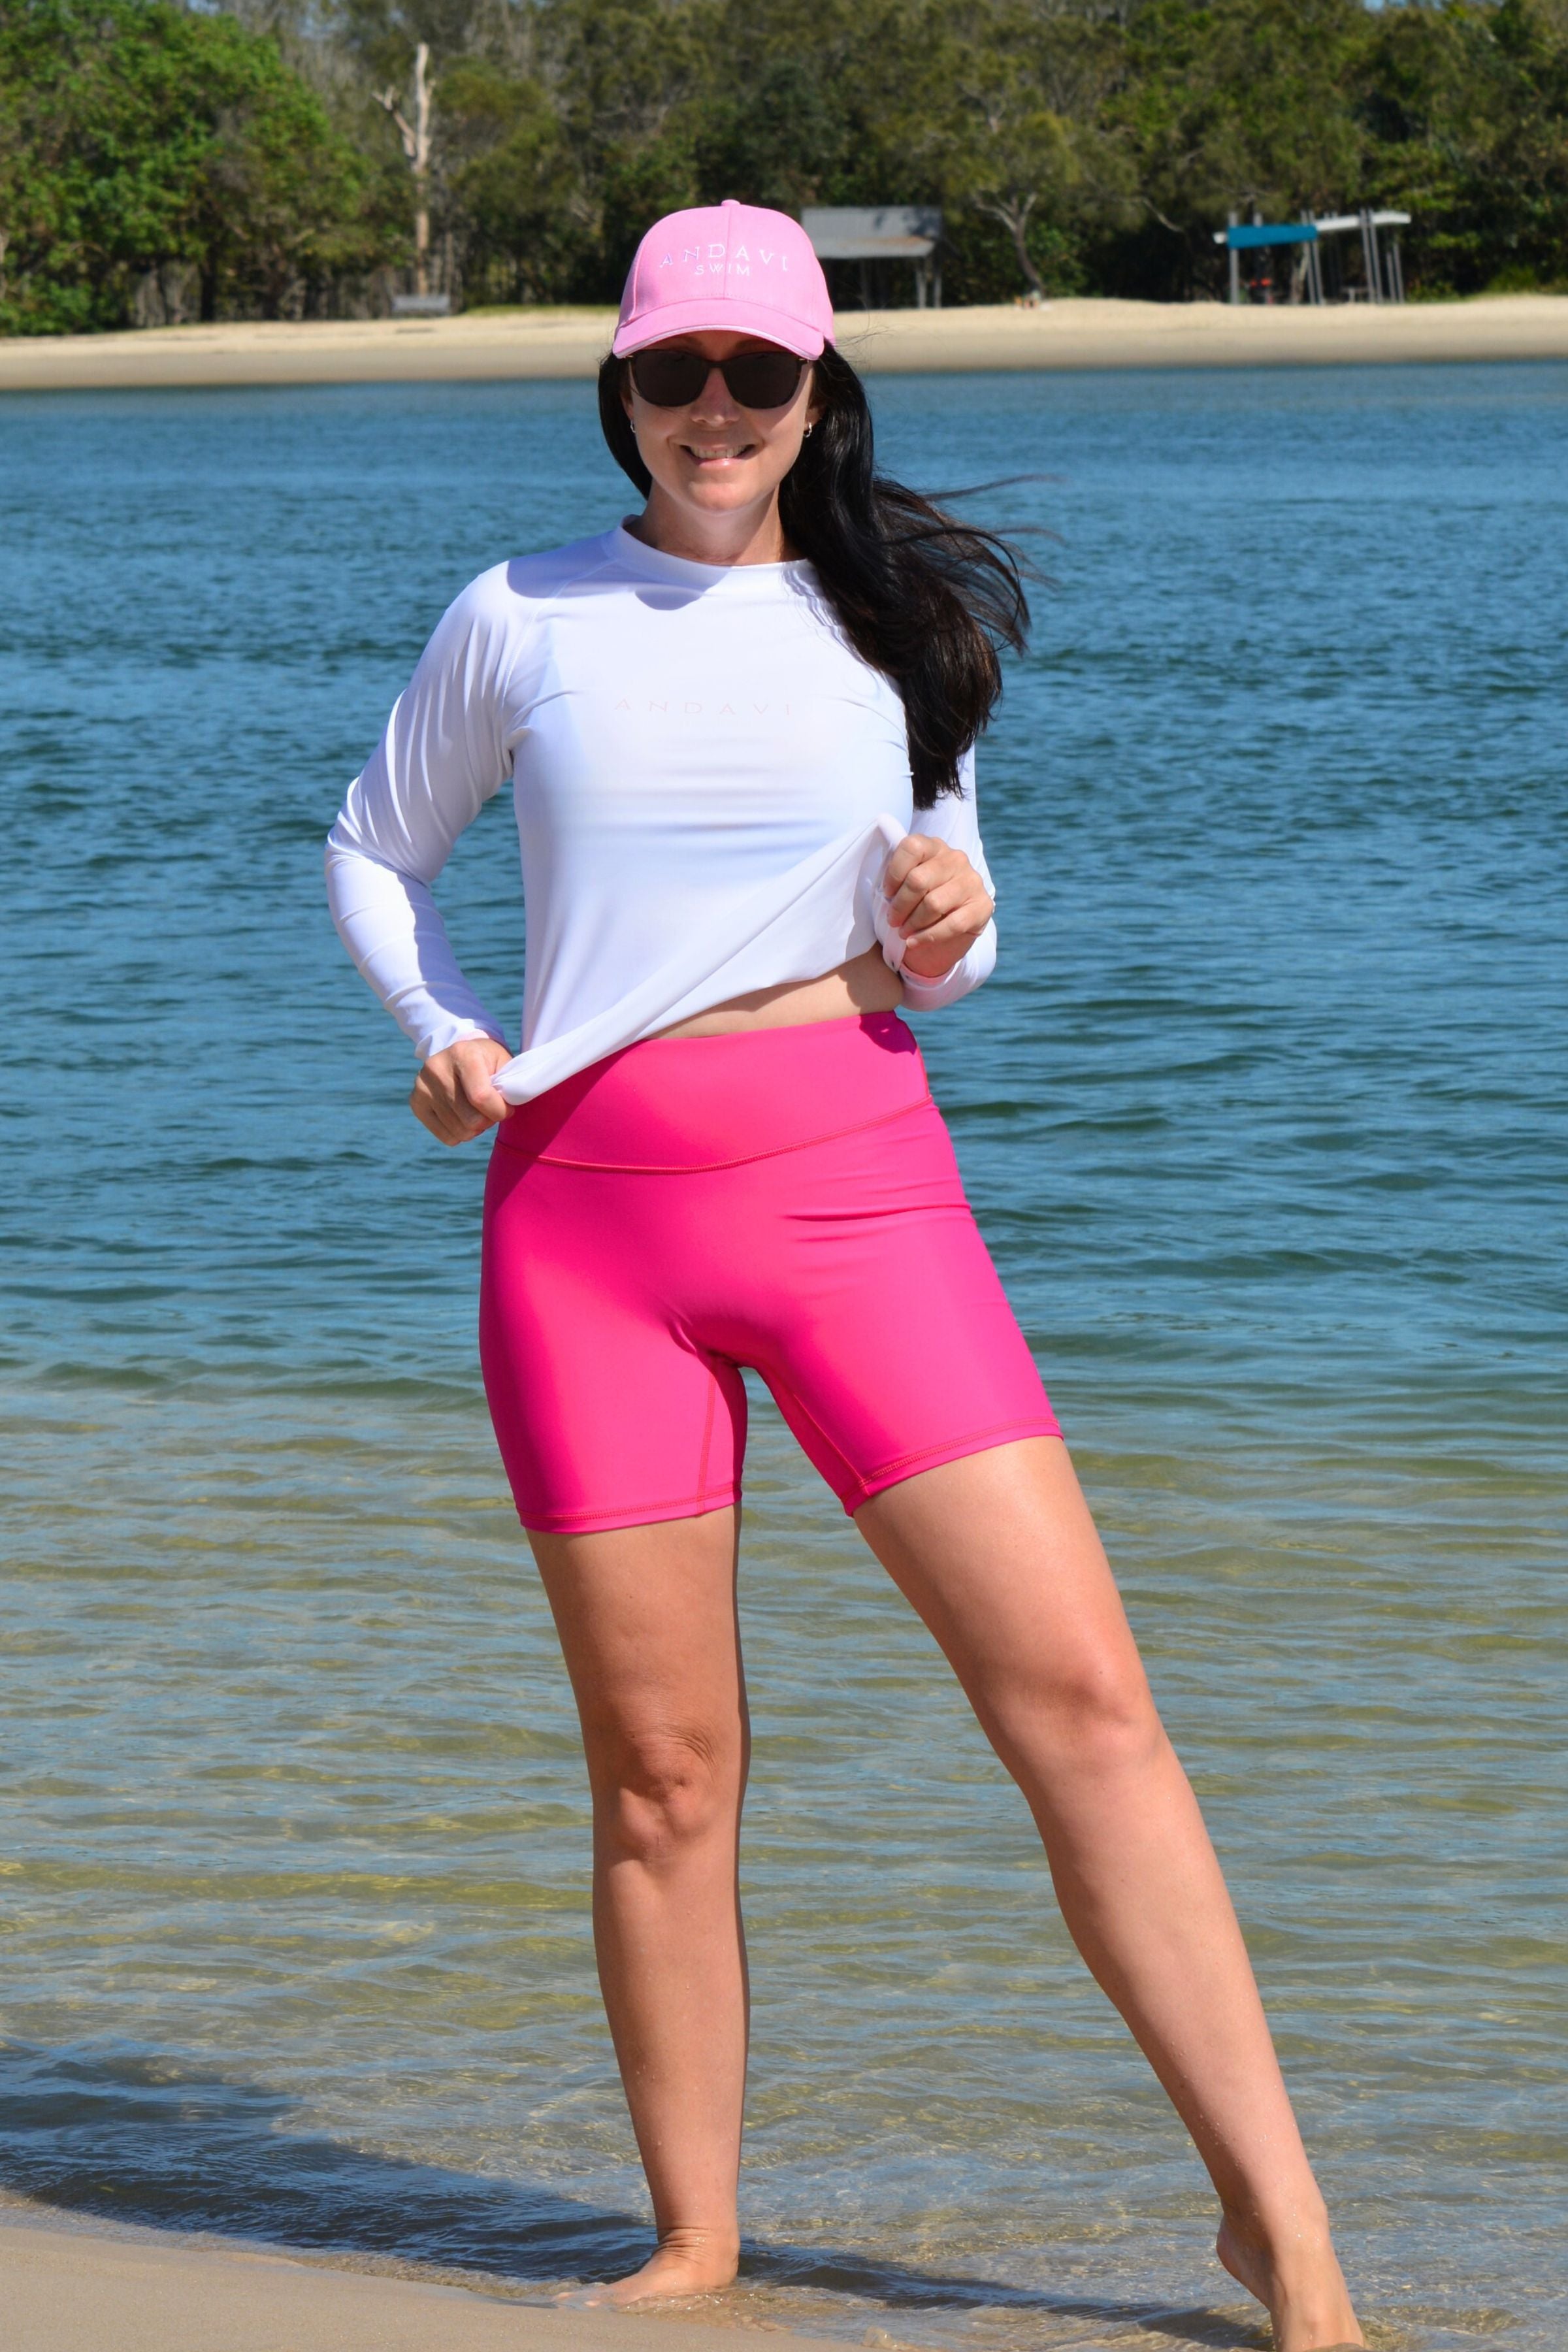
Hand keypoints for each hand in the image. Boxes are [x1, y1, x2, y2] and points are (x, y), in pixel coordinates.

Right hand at [410, 1034, 513, 1144]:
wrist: (458, 1055)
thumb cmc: (487, 1061)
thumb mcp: (503, 1062)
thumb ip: (509, 1084)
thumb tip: (505, 1111)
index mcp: (462, 1054)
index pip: (481, 1097)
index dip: (499, 1111)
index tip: (507, 1110)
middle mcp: (437, 1068)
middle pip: (471, 1119)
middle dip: (488, 1121)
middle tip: (491, 1110)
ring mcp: (422, 1086)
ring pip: (459, 1131)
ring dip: (476, 1128)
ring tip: (477, 1112)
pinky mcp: (415, 1102)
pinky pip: (446, 1136)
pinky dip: (460, 1133)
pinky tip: (463, 1117)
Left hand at [883, 835, 994, 980]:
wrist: (947, 927)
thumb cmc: (919, 901)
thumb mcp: (906, 884)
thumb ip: (897, 879)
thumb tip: (882, 893)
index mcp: (934, 846)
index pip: (911, 847)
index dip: (894, 873)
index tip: (887, 893)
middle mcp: (956, 859)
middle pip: (918, 880)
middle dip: (900, 905)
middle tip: (892, 920)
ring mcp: (971, 881)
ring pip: (934, 904)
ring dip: (913, 923)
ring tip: (903, 932)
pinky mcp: (983, 906)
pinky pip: (952, 924)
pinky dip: (928, 936)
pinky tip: (914, 942)